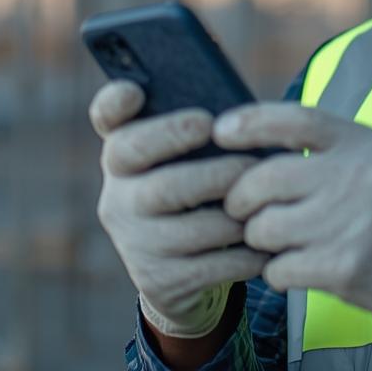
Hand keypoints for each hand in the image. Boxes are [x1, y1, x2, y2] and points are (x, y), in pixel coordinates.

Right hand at [91, 81, 267, 337]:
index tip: (137, 91)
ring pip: (189, 229)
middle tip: (247, 163)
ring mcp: (134, 241)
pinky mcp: (158, 279)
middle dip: (209, 172)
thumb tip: (242, 116)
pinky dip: (244, 253)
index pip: (106, 118)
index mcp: (123, 152)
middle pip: (159, 183)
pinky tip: (265, 241)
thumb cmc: (195, 190)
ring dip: (235, 214)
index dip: (114, 103)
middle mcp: (118, 196)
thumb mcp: (186, 159)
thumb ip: (199, 132)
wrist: (177, 270)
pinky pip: (209, 267)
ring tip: (265, 202)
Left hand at [214, 103, 371, 353]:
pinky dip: (278, 273)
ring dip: (261, 240)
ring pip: (264, 228)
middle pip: (264, 178)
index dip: (250, 123)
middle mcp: (358, 178)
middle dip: (240, 197)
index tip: (221, 131)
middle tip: (240, 210)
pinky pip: (278, 269)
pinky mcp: (345, 269)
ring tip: (280, 244)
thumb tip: (267, 143)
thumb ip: (339, 150)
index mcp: (369, 144)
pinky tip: (298, 270)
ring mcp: (351, 224)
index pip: (296, 120)